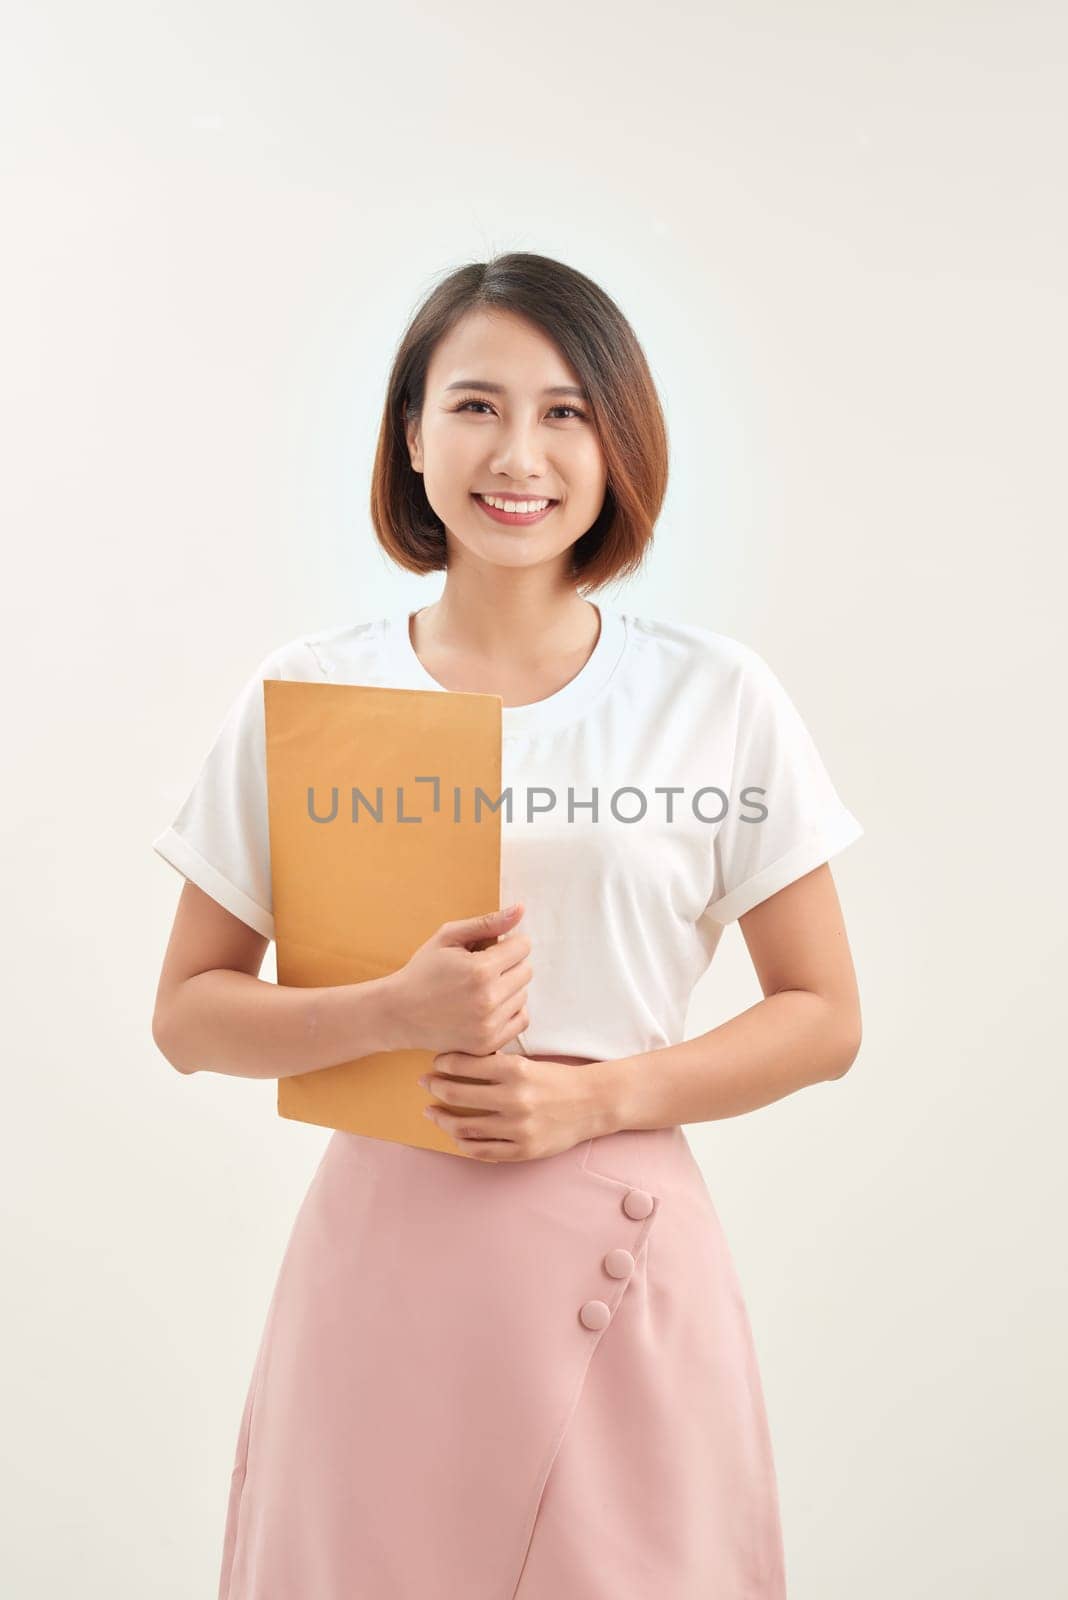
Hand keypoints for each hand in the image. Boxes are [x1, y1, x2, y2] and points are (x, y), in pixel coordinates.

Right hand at [388, 904, 531, 1056]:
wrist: (399, 1014)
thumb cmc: (423, 970)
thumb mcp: (448, 937)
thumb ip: (487, 923)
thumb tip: (521, 909)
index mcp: (480, 970)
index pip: (523, 947)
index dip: (508, 943)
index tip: (491, 948)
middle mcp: (488, 999)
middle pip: (526, 971)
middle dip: (509, 964)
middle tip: (483, 968)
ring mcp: (489, 1025)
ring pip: (524, 995)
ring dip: (509, 988)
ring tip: (480, 988)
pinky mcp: (488, 1043)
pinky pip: (521, 1020)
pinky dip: (510, 1011)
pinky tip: (489, 1005)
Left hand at [418, 1049, 604, 1162]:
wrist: (592, 1104)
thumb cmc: (556, 1080)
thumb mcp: (528, 1063)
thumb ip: (496, 1064)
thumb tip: (456, 1062)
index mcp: (516, 1070)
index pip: (466, 1064)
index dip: (444, 1063)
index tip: (436, 1063)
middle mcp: (515, 1098)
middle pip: (457, 1094)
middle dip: (435, 1087)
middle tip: (425, 1083)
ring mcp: (518, 1127)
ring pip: (464, 1126)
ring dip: (442, 1119)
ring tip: (432, 1112)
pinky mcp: (523, 1150)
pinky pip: (482, 1151)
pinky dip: (463, 1143)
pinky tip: (456, 1136)